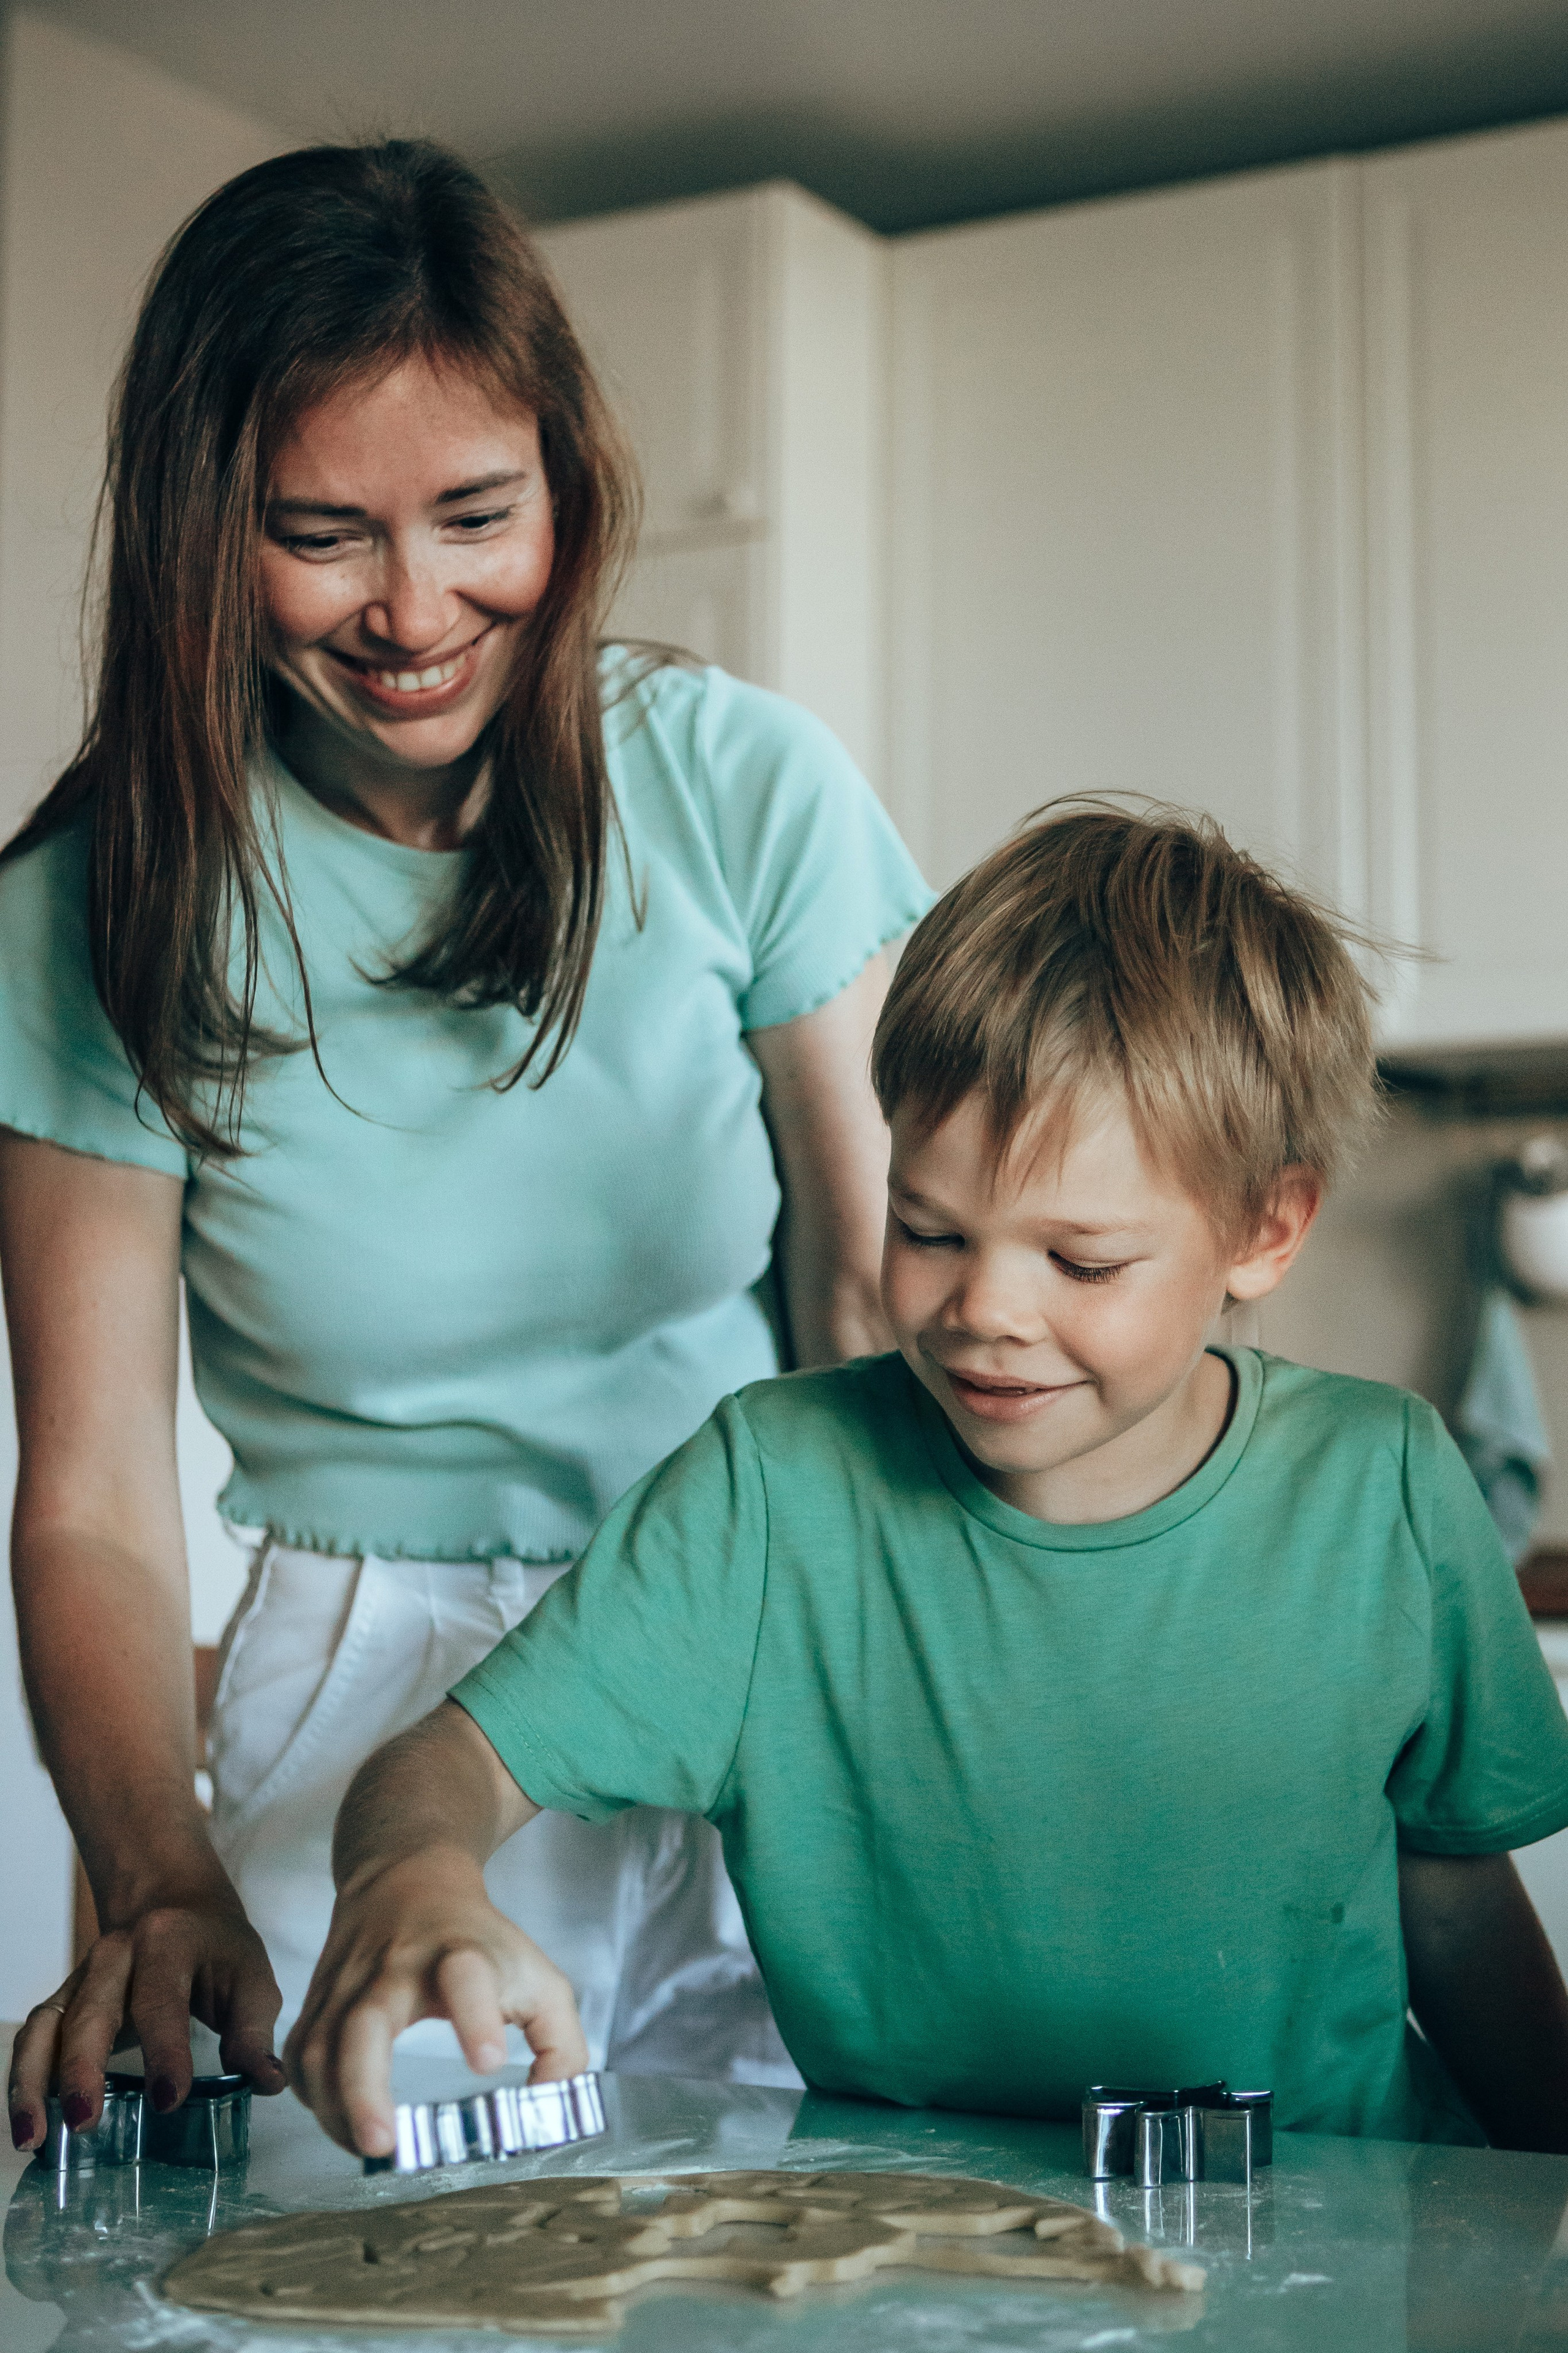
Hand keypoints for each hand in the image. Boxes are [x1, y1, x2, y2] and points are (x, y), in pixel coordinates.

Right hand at [7, 1889, 283, 2151]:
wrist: (174, 1904)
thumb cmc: (218, 1950)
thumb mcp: (251, 1977)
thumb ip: (254, 2030)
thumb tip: (267, 2082)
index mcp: (168, 1941)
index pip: (161, 1999)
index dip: (165, 2050)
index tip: (169, 2100)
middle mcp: (114, 1954)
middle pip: (89, 2012)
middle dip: (82, 2069)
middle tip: (86, 2123)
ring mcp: (80, 1977)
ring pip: (46, 2027)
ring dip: (33, 2083)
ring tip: (34, 2138)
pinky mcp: (61, 2001)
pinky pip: (32, 2039)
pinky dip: (23, 2081)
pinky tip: (30, 2124)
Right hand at [285, 1847, 587, 2158]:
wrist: (408, 1879)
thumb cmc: (480, 1942)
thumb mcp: (537, 1977)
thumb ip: (560, 2044)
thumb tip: (547, 2110)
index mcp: (459, 1954)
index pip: (466, 1976)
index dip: (476, 2017)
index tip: (488, 2063)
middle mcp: (395, 1966)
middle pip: (365, 2023)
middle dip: (366, 2088)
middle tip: (384, 2142)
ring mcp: (347, 1982)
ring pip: (319, 2047)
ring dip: (336, 2109)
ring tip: (370, 2148)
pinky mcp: (317, 1997)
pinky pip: (300, 2055)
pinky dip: (311, 2097)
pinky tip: (340, 2124)